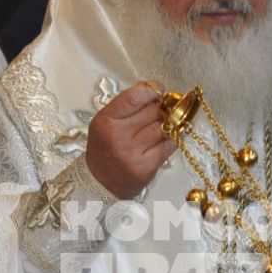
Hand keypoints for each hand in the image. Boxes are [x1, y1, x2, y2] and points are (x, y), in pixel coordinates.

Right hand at [85, 81, 175, 199]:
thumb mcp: (105, 122)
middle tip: (159, 112)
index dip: (152, 89)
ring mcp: (133, 153)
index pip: (135, 97)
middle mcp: (118, 136)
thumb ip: (126, 105)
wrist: (100, 183)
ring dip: (166, 125)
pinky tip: (163, 141)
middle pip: (153, 111)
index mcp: (106, 121)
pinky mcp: (146, 167)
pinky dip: (170, 140)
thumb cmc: (104, 148)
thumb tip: (153, 89)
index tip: (160, 89)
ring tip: (160, 127)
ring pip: (163, 128)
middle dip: (159, 109)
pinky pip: (169, 145)